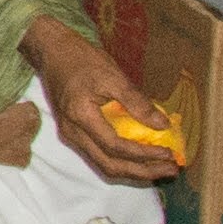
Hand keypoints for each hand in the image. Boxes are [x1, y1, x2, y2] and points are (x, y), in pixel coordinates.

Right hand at [28, 15, 183, 183]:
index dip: (145, 154)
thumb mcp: (113, 75)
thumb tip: (163, 125)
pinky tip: (139, 158)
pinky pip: (98, 157)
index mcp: (81, 116)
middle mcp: (72, 132)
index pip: (116, 147)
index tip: (169, 153)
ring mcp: (69, 135)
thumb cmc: (82, 59)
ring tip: (159, 168)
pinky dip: (121, 162)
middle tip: (171, 169)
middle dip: (143, 172)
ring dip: (133, 171)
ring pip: (103, 165)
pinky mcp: (72, 133)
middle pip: (109, 165)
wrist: (51, 51)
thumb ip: (137, 102)